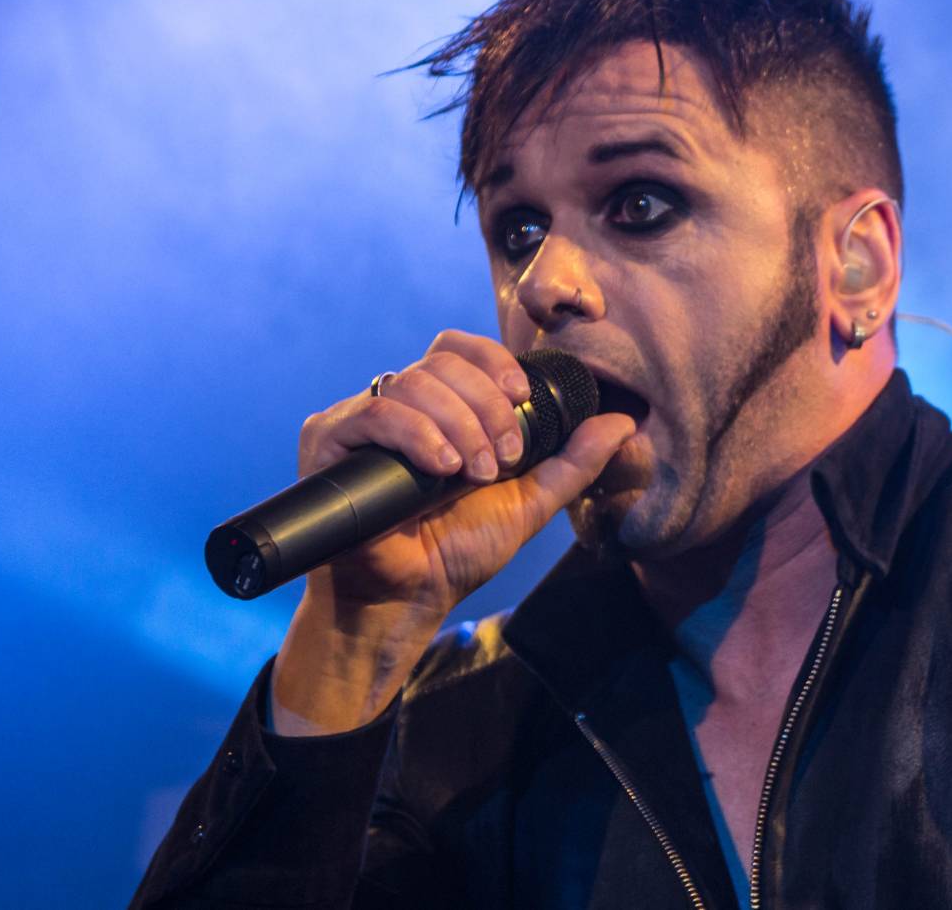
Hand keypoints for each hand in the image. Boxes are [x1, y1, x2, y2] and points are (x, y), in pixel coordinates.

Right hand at [296, 329, 634, 621]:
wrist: (407, 601)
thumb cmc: (457, 551)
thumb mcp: (528, 502)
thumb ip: (574, 462)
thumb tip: (623, 421)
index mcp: (436, 406)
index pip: (459, 349)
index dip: (492, 362)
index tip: (520, 399)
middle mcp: (394, 403)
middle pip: (440, 362)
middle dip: (484, 406)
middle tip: (501, 459)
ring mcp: (358, 419)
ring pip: (412, 383)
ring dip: (457, 424)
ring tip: (473, 473)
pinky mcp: (328, 442)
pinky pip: (373, 412)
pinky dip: (417, 434)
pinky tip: (441, 467)